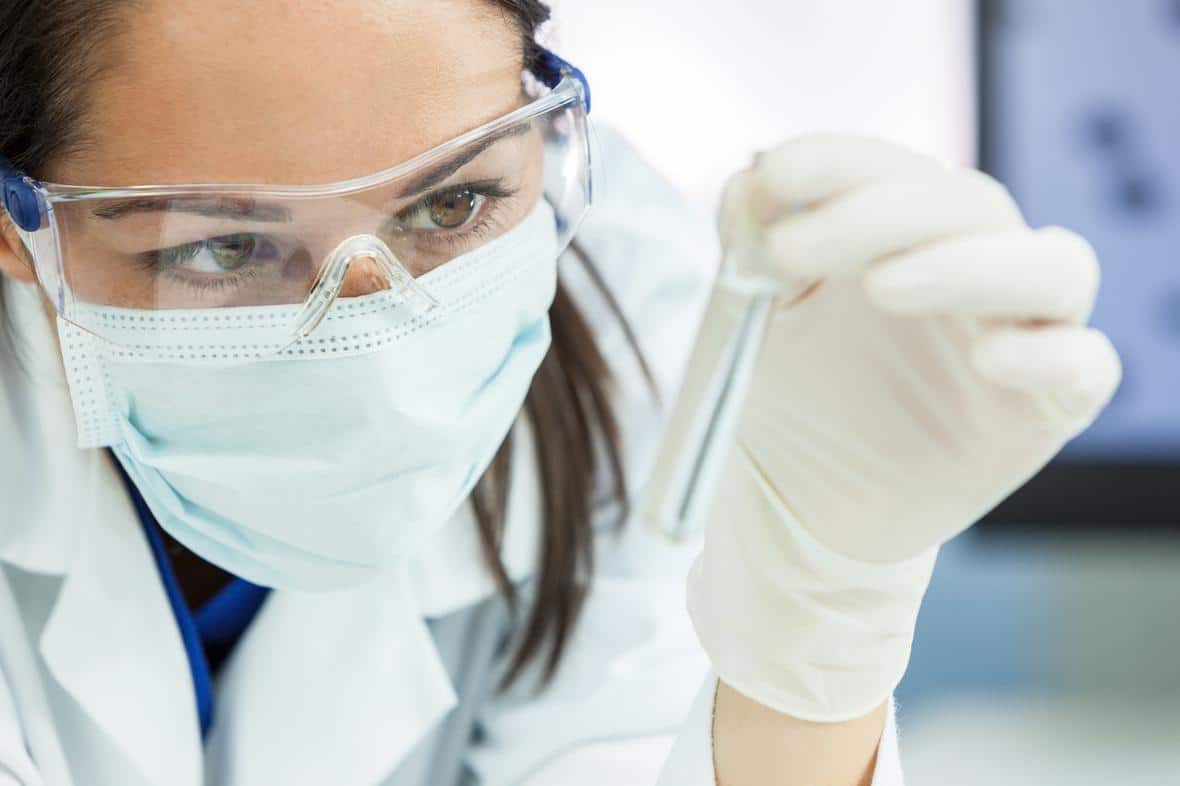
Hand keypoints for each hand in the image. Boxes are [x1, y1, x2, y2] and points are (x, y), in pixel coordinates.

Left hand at [688, 135, 1121, 721]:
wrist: (803, 500)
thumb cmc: (792, 395)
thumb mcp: (756, 318)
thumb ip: (752, 249)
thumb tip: (745, 183)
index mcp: (906, 234)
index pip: (896, 170)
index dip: (840, 162)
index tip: (773, 173)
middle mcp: (974, 268)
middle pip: (970, 205)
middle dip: (879, 213)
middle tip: (789, 249)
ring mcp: (1021, 333)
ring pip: (1051, 268)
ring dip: (970, 264)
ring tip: (882, 287)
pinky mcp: (1047, 409)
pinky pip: (1086, 366)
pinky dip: (1050, 355)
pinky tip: (989, 359)